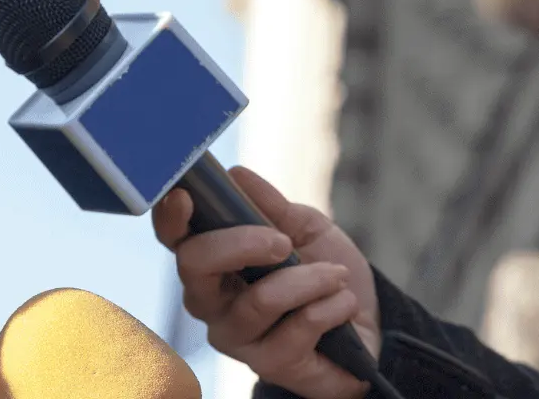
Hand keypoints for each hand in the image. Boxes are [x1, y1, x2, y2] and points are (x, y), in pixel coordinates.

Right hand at [152, 166, 381, 398]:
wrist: (368, 326)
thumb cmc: (325, 274)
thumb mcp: (305, 230)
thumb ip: (271, 206)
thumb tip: (236, 174)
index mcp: (214, 264)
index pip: (177, 240)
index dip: (170, 218)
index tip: (185, 195)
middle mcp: (212, 303)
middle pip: (195, 266)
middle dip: (240, 244)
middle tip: (283, 241)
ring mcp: (237, 338)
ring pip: (258, 301)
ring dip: (308, 280)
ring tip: (336, 276)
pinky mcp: (270, 364)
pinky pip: (299, 328)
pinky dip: (331, 306)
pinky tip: (344, 304)